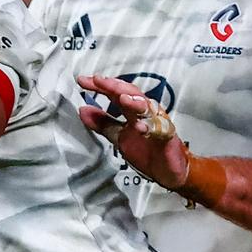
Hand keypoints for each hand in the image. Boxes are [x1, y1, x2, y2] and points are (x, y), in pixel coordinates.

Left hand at [76, 74, 189, 190]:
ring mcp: (158, 124)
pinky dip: (150, 127)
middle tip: (99, 81)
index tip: (82, 81)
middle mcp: (147, 113)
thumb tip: (83, 110)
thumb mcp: (118, 136)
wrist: (168, 171)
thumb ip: (102, 123)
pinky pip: (161, 130)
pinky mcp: (168, 138)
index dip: (100, 86)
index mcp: (134, 111)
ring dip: (135, 102)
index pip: (116, 93)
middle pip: (132, 94)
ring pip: (148, 108)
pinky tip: (140, 127)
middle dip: (115, 86)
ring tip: (122, 98)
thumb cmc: (147, 151)